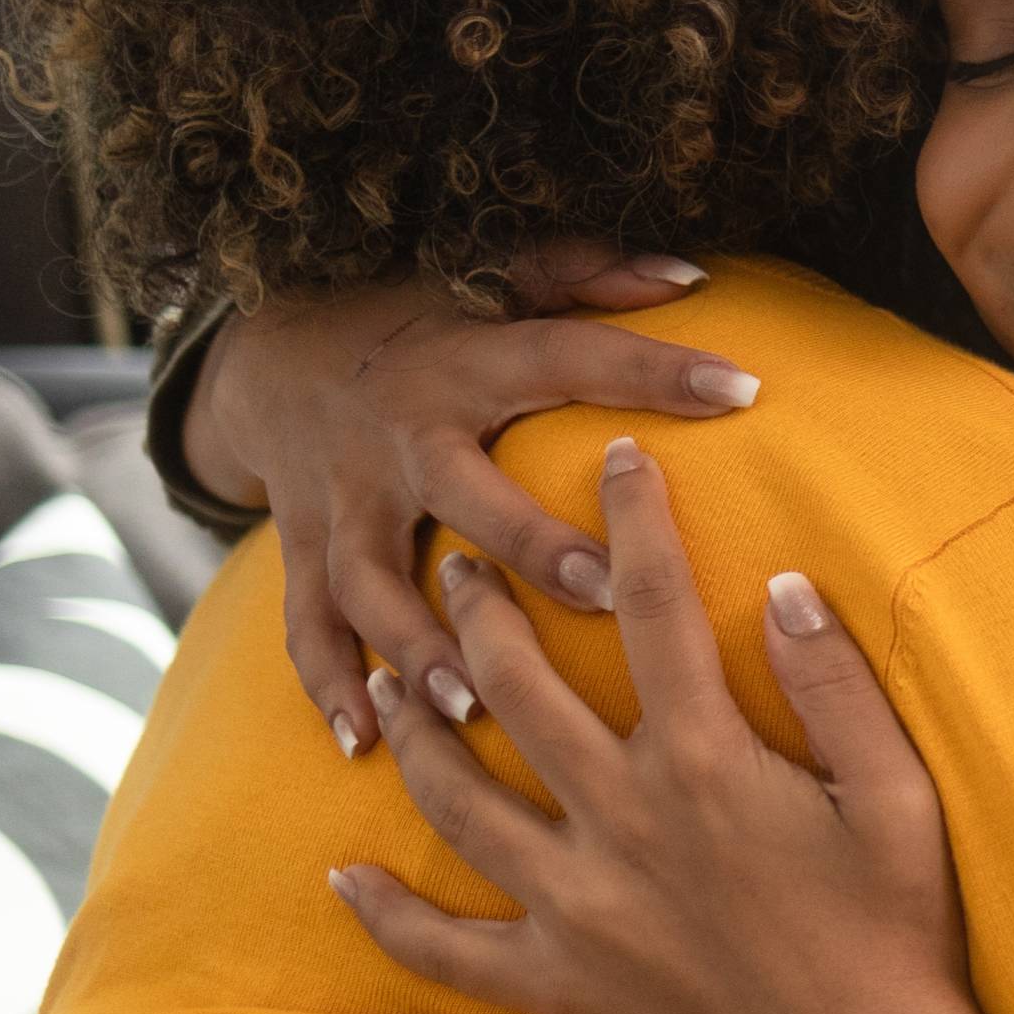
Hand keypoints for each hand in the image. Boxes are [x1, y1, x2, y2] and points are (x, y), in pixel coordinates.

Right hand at [191, 241, 761, 759]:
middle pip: (460, 491)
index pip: (568, 357)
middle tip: (602, 592)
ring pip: (371, 580)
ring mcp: (341, 501)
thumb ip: (588, 273)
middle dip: (526, 543)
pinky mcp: (303, 549)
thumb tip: (693, 278)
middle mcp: (399, 437)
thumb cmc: (418, 319)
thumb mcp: (493, 275)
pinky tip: (365, 740)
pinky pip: (307, 624)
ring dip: (418, 643)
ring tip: (471, 704)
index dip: (653, 368)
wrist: (270, 352)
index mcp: (464, 364)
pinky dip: (330, 683)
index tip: (743, 390)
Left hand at [326, 433, 1013, 1013]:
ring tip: (389, 674)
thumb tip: (785, 586)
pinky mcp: (558, 982)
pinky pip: (446, 949)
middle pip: (521, 689)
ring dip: (416, 729)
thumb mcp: (900, 797)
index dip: (635, 520)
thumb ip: (837, 687)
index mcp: (707, 762)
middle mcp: (623, 820)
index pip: (655, 608)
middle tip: (455, 559)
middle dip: (481, 609)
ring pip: (459, 798)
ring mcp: (577, 906)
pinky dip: (387, 914)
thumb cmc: (898, 933)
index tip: (617, 458)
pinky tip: (343, 875)